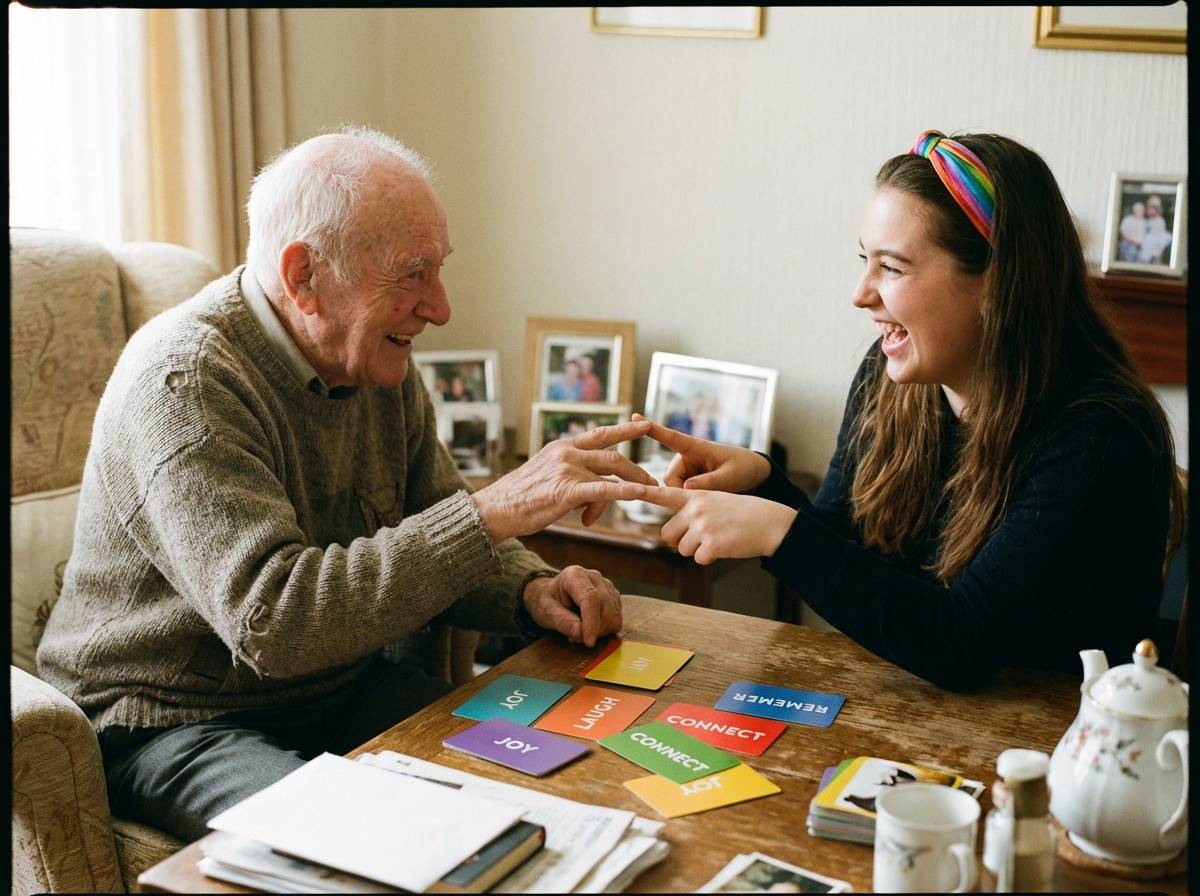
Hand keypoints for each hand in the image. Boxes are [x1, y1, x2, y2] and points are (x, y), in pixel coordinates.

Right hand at [472, 419, 656, 542]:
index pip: (600, 434)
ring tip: (644, 497)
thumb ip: (573, 479)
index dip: (624, 428)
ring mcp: (566, 470)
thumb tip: (594, 496)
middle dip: (636, 470)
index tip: (644, 424)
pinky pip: (603, 489)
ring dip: (627, 490)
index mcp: (561, 447)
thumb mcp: (548, 479)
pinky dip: (624, 491)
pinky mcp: (566, 490)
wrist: (494, 510)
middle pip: (612, 456)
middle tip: (652, 482)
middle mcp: (566, 453)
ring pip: (610, 475)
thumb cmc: (520, 500)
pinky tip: (639, 494)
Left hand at [522, 566, 621, 646]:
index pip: (591, 598)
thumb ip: (562, 621)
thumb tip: (581, 633)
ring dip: (599, 631)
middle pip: (606, 609)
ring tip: (579, 630)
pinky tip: (589, 627)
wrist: (553, 595)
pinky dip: (605, 630)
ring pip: (614, 616)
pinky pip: (617, 620)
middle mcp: (595, 578)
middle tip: (572, 637)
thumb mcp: (546, 611)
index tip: (589, 642)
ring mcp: (607, 587)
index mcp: (575, 575)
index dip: (592, 622)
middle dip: (593, 630)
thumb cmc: (547, 602)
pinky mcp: (614, 598)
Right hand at [632, 413, 770, 492]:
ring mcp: (686, 470)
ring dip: (688, 498)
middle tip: (702, 502)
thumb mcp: (731, 477)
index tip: (635, 418)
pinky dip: (690, 501)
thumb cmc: (744, 468)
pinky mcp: (688, 481)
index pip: (672, 437)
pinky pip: (681, 494)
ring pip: (674, 490)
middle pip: (669, 479)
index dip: (654, 430)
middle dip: (681, 492)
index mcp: (697, 447)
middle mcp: (687, 457)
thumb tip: (685, 488)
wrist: (755, 475)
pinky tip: (705, 503)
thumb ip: (710, 483)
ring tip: (711, 500)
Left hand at [639, 485, 796, 564]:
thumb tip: (672, 536)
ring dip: (697, 549)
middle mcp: (696, 509)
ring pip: (682, 549)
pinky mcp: (711, 545)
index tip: (627, 489)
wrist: (769, 522)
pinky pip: (698, 559)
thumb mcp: (716, 501)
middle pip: (668, 534)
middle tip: (703, 535)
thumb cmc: (742, 513)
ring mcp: (703, 527)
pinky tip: (726, 546)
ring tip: (719, 537)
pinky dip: (710, 557)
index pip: (665, 494)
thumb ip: (692, 511)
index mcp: (696, 496)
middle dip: (680, 540)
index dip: (645, 493)